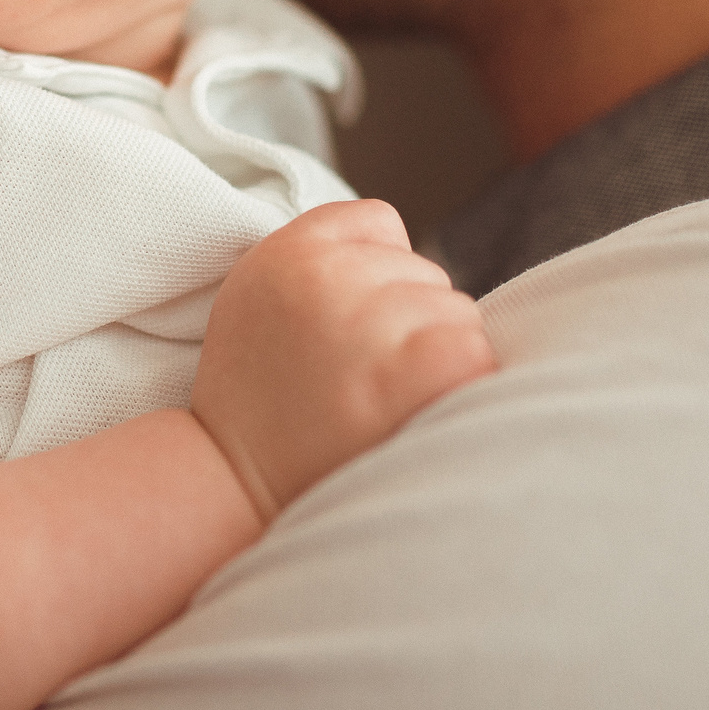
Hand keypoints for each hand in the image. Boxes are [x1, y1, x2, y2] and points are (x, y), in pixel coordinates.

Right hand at [190, 199, 495, 520]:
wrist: (234, 486)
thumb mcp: (262, 299)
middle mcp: (324, 277)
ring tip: (385, 402)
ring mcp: (366, 324)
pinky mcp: (407, 372)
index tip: (349, 329)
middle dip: (412, 324)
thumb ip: (324, 260)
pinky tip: (421, 412)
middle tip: (363, 380)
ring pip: (458, 313)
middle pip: (428, 273)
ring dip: (440, 358)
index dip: (380, 275)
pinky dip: (463, 385)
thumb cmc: (260, 400)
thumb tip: (415, 259)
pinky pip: (474, 353)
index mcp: (286, 251)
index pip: (380, 222)